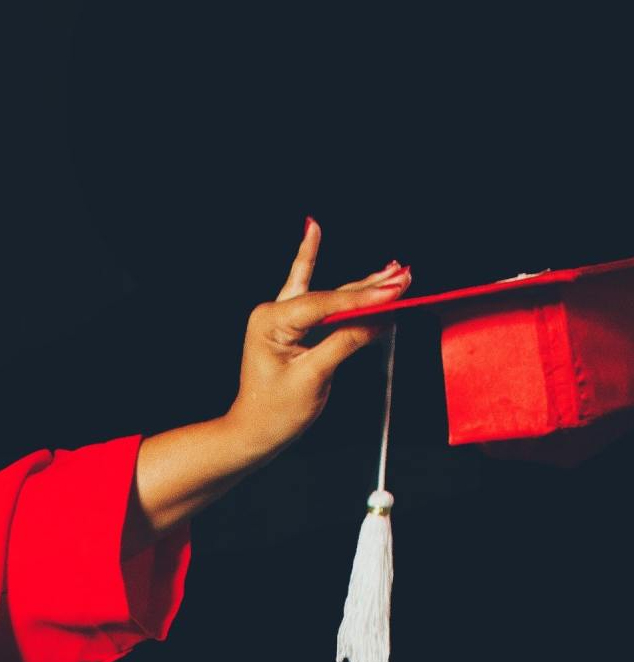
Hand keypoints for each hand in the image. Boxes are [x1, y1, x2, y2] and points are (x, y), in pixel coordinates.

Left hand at [224, 219, 412, 460]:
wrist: (254, 431)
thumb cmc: (275, 412)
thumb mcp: (313, 377)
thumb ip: (345, 342)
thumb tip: (380, 319)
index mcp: (270, 322)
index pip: (325, 304)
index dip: (364, 298)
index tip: (396, 291)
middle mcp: (273, 313)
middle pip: (330, 295)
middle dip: (370, 287)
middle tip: (405, 275)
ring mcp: (281, 317)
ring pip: (328, 295)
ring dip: (362, 285)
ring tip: (395, 270)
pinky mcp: (290, 325)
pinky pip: (311, 292)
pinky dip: (313, 261)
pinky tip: (313, 230)